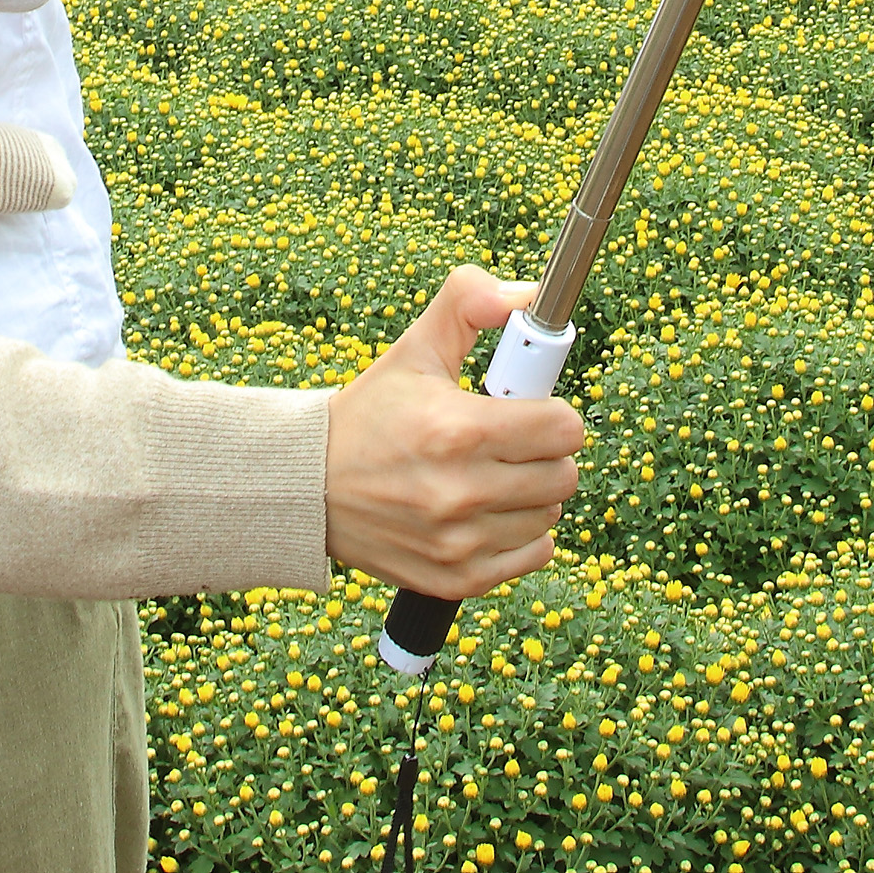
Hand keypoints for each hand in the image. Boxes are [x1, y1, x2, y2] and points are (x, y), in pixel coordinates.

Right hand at [321, 269, 584, 598]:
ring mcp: (459, 542)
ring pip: (549, 515)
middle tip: (509, 441)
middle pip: (564, 475)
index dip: (553, 412)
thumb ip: (470, 304)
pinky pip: (533, 554)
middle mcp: (460, 492)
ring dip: (531, 494)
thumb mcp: (416, 348)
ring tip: (490, 474)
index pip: (564, 428)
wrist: (309, 487)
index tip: (529, 408)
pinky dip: (519, 534)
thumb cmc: (370, 415)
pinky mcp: (457, 578)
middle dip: (544, 452)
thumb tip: (529, 295)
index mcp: (457, 431)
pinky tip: (485, 511)